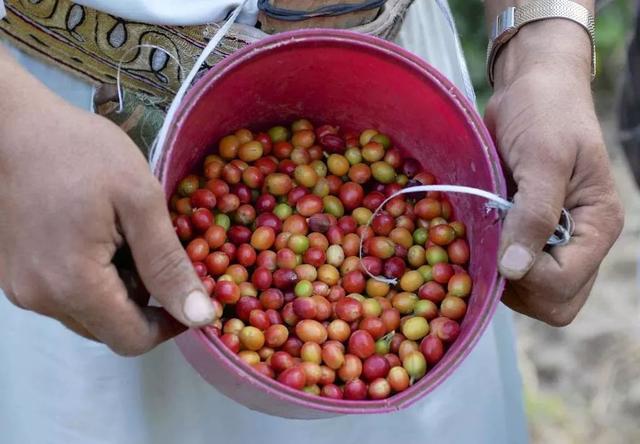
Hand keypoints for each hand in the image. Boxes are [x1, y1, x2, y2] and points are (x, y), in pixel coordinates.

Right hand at [0, 51, 215, 354]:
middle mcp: (39, 299)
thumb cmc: (79, 152)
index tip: (191, 291)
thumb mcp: (140, 201)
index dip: (170, 325)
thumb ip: (169, 265)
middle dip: (144, 302)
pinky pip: (63, 294)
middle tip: (154, 250)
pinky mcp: (12, 273)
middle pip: (110, 329)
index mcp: (74, 285)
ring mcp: (20, 287)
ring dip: (117, 290)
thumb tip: (200, 317)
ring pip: (87, 313)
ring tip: (123, 236)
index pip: (133, 340)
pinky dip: (90, 278)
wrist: (11, 123)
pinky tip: (97, 235)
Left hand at [484, 21, 623, 325]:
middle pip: (553, 302)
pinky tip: (477, 234)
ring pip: (530, 293)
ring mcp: (554, 240)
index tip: (498, 241)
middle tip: (489, 245)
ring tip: (482, 233)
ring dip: (500, 274)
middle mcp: (580, 242)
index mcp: (596, 226)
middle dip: (516, 286)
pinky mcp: (528, 233)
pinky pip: (512, 270)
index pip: (564, 286)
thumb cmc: (546, 113)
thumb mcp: (544, 159)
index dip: (526, 277)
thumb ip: (534, 215)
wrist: (533, 87)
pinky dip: (492, 262)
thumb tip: (514, 270)